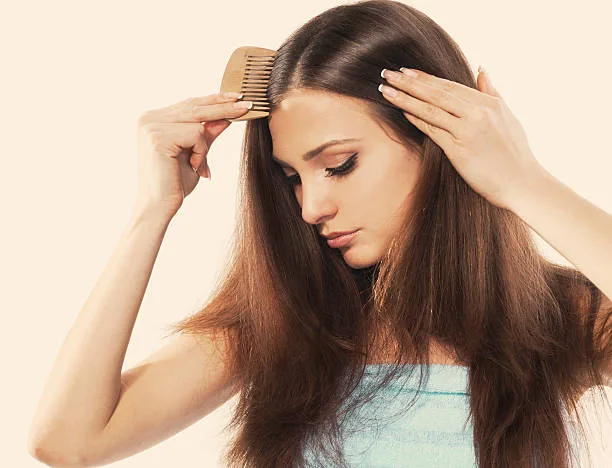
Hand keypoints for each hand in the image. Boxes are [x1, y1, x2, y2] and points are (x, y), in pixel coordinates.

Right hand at [134, 92, 250, 216]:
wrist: (160, 207)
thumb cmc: (176, 184)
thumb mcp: (196, 154)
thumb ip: (207, 135)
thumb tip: (226, 117)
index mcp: (154, 119)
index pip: (189, 103)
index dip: (214, 99)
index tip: (237, 97)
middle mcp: (149, 118)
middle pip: (195, 106)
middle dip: (224, 107)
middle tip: (248, 105)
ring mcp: (151, 125)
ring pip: (198, 121)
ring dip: (204, 146)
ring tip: (197, 165)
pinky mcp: (158, 136)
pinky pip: (196, 134)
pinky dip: (201, 151)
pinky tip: (192, 166)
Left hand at [379, 66, 543, 209]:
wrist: (522, 183)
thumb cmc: (515, 153)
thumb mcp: (508, 115)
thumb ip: (491, 91)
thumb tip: (481, 68)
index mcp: (488, 103)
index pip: (449, 86)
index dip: (425, 78)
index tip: (406, 70)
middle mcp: (478, 113)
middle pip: (436, 93)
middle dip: (409, 82)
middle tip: (387, 73)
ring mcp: (468, 131)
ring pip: (431, 109)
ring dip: (405, 98)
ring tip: (385, 89)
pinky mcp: (459, 150)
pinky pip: (433, 130)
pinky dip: (417, 119)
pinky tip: (402, 112)